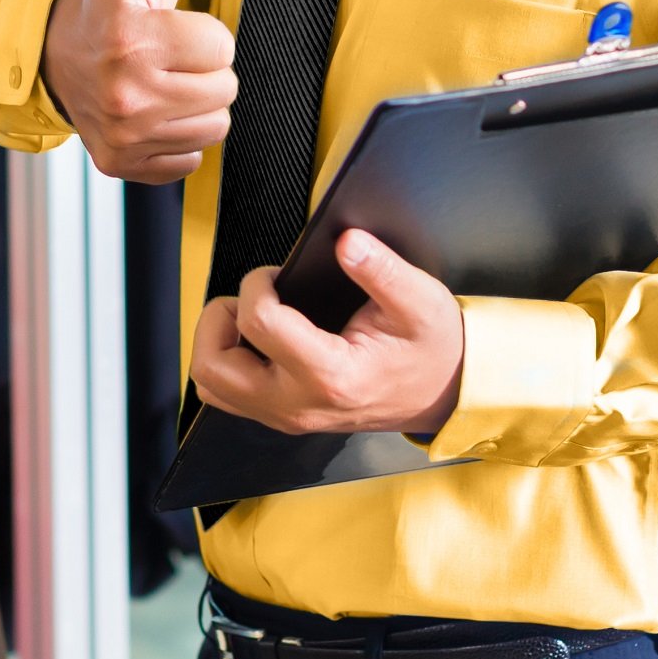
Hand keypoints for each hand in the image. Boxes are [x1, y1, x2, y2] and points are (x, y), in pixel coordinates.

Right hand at [40, 0, 235, 183]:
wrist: (55, 59)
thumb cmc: (109, 7)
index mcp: (131, 37)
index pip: (222, 46)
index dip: (205, 33)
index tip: (174, 27)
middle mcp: (125, 92)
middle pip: (224, 90)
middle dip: (206, 69)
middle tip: (172, 55)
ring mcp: (122, 133)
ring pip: (213, 127)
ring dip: (197, 105)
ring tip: (166, 82)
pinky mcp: (121, 164)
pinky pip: (188, 159)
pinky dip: (177, 139)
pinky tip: (155, 112)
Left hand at [190, 231, 464, 436]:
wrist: (444, 392)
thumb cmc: (431, 348)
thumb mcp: (419, 300)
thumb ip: (382, 269)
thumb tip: (348, 242)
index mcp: (330, 374)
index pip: (259, 323)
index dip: (257, 283)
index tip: (276, 274)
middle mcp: (299, 403)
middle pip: (212, 367)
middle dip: (220, 319)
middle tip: (254, 298)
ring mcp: (287, 415)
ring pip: (212, 385)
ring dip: (218, 344)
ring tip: (253, 318)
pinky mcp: (283, 416)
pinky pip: (229, 395)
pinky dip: (229, 363)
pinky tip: (259, 340)